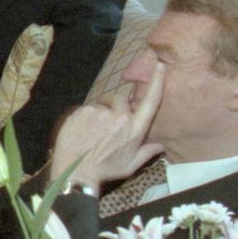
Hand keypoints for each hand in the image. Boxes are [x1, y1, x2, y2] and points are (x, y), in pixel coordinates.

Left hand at [50, 61, 166, 189]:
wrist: (76, 172)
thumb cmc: (105, 170)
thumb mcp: (130, 165)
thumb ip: (147, 152)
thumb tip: (161, 145)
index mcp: (134, 129)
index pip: (150, 102)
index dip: (156, 82)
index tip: (159, 65)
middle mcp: (119, 117)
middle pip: (121, 99)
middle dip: (117, 106)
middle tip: (108, 123)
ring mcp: (100, 112)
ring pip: (102, 104)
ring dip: (100, 112)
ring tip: (93, 131)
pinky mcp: (82, 111)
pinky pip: (87, 108)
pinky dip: (85, 116)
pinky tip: (82, 131)